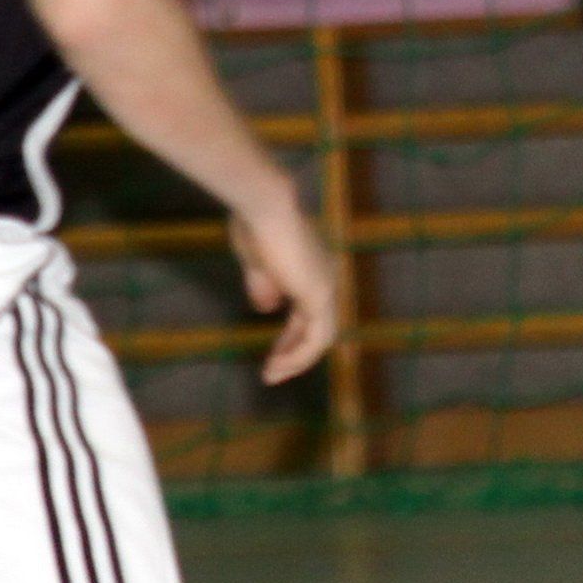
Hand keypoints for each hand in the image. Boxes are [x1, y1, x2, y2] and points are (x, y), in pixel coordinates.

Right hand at [228, 190, 339, 384]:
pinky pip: (316, 338)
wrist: (264, 208)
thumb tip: (268, 309)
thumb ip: (265, 287)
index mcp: (313, 269)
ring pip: (320, 337)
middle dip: (293, 351)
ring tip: (271, 375)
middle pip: (315, 326)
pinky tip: (278, 365)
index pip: (307, 311)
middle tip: (272, 370)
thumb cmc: (256, 227)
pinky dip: (299, 356)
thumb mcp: (257, 264)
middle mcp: (326, 278)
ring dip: (296, 360)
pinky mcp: (319, 296)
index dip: (291, 334)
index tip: (273, 350)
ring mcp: (326, 287)